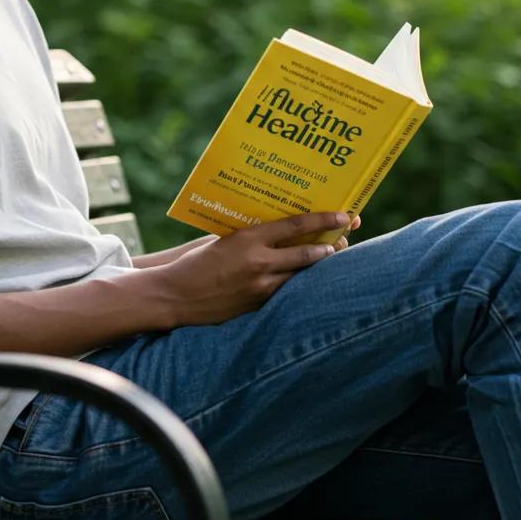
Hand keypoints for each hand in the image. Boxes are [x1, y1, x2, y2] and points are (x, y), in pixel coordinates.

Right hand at [156, 212, 353, 328]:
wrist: (175, 295)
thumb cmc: (197, 261)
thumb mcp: (225, 238)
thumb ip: (252, 234)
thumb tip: (281, 229)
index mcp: (249, 237)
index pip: (295, 225)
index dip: (323, 219)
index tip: (344, 214)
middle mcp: (258, 261)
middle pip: (307, 253)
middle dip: (331, 245)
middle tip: (345, 238)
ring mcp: (260, 286)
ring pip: (302, 275)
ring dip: (319, 266)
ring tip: (332, 257)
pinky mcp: (258, 304)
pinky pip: (287, 292)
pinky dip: (299, 283)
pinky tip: (308, 280)